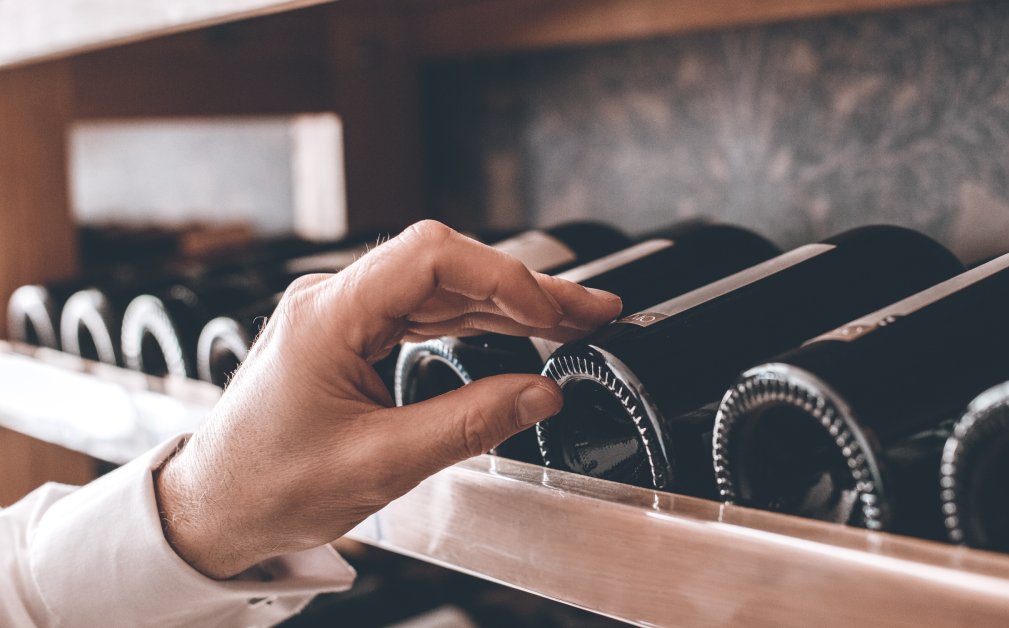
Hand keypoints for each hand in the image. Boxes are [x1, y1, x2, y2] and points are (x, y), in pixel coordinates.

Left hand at [154, 220, 621, 578]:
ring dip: (509, 304)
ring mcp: (342, 314)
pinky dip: (478, 322)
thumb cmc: (269, 487)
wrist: (214, 508)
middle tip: (591, 310)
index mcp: (327, 317)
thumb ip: (468, 423)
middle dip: (524, 288)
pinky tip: (519, 332)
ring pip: (442, 289)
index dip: (502, 276)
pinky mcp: (351, 334)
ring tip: (572, 321)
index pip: (429, 258)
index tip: (550, 313)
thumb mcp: (380, 464)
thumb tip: (540, 395)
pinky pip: (424, 313)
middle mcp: (333, 301)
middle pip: (446, 267)